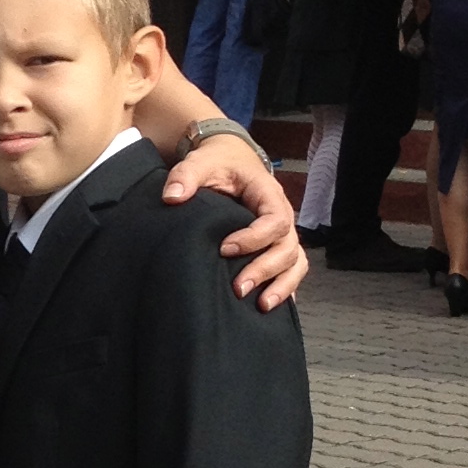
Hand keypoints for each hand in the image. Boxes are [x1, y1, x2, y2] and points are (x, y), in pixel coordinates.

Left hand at [161, 136, 306, 308]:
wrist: (230, 160)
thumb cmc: (218, 162)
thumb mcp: (201, 162)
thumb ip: (186, 176)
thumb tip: (171, 197)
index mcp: (268, 194)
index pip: (274, 220)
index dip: (253, 238)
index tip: (224, 249)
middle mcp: (281, 215)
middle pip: (287, 247)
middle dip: (264, 270)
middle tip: (238, 288)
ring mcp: (282, 233)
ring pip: (295, 262)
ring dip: (281, 285)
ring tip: (261, 306)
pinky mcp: (276, 246)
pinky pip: (292, 270)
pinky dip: (285, 288)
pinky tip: (270, 307)